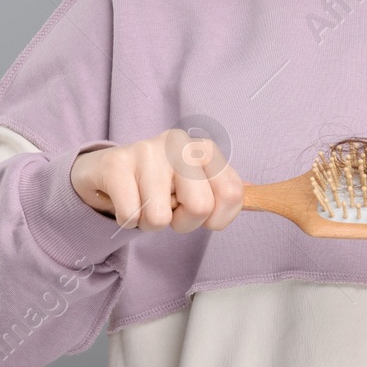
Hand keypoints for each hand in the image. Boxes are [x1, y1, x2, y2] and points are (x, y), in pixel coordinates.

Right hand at [69, 129, 243, 232]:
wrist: (108, 171)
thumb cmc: (160, 183)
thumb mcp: (197, 183)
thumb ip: (225, 192)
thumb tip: (258, 197)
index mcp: (206, 149)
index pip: (233, 194)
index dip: (218, 219)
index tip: (201, 215)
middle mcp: (179, 143)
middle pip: (200, 207)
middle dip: (183, 223)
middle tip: (169, 209)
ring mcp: (147, 150)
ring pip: (160, 218)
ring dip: (150, 223)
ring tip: (144, 202)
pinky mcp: (116, 164)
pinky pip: (130, 216)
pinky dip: (127, 220)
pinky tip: (126, 199)